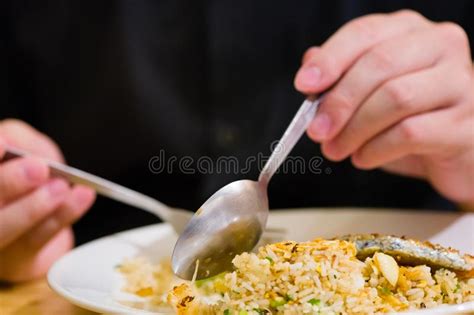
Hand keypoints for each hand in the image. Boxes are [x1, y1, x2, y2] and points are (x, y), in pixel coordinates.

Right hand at [0, 119, 94, 281]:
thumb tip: (26, 148)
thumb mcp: (23, 144)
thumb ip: (19, 139)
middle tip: (39, 169)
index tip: (4, 142)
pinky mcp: (16, 261)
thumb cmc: (27, 173)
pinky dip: (62, 216)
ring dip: (34, 206)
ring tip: (61, 187)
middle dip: (9, 183)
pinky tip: (82, 196)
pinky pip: (37, 240)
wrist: (43, 214)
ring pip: (3, 228)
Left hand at [294, 10, 473, 204]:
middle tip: (317, 130)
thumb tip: (310, 64)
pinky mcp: (466, 123)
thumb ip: (340, 76)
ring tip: (336, 149)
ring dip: (355, 129)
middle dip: (339, 101)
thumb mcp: (368, 94)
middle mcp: (440, 46)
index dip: (330, 59)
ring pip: (396, 98)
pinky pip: (411, 133)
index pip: (365, 33)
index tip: (304, 84)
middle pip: (380, 64)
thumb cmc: (406, 117)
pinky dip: (376, 149)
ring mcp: (461, 82)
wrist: (452, 151)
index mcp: (409, 31)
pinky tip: (363, 158)